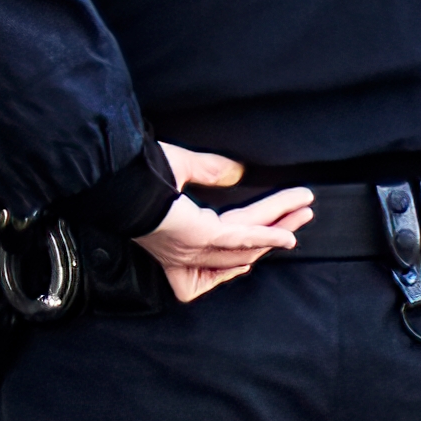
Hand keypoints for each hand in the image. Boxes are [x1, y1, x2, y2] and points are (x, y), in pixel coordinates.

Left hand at [138, 144, 315, 305]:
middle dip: (276, 232)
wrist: (115, 178)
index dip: (250, 245)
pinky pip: (241, 238)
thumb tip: (238, 171)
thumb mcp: (178, 168)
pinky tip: (286, 234)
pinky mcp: (201, 235)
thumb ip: (209, 169)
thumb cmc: (133, 176)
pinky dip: (266, 236)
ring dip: (279, 226)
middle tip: (302, 216)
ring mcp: (194, 246)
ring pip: (247, 241)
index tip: (273, 235)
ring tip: (304, 211)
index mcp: (178, 239)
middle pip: (243, 248)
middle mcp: (187, 251)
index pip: (222, 249)